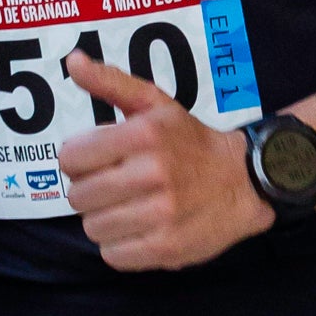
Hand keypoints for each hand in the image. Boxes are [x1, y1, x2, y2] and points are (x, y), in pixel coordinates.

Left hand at [56, 52, 265, 271]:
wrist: (245, 182)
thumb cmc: (190, 141)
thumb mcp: (155, 103)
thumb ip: (110, 82)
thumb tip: (72, 61)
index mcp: (144, 134)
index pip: (71, 158)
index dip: (79, 161)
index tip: (99, 161)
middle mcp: (153, 174)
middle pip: (78, 197)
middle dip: (91, 191)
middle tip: (116, 186)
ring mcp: (161, 215)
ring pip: (93, 228)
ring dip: (105, 220)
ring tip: (130, 208)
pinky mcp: (167, 249)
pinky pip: (113, 255)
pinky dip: (121, 246)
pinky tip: (140, 229)